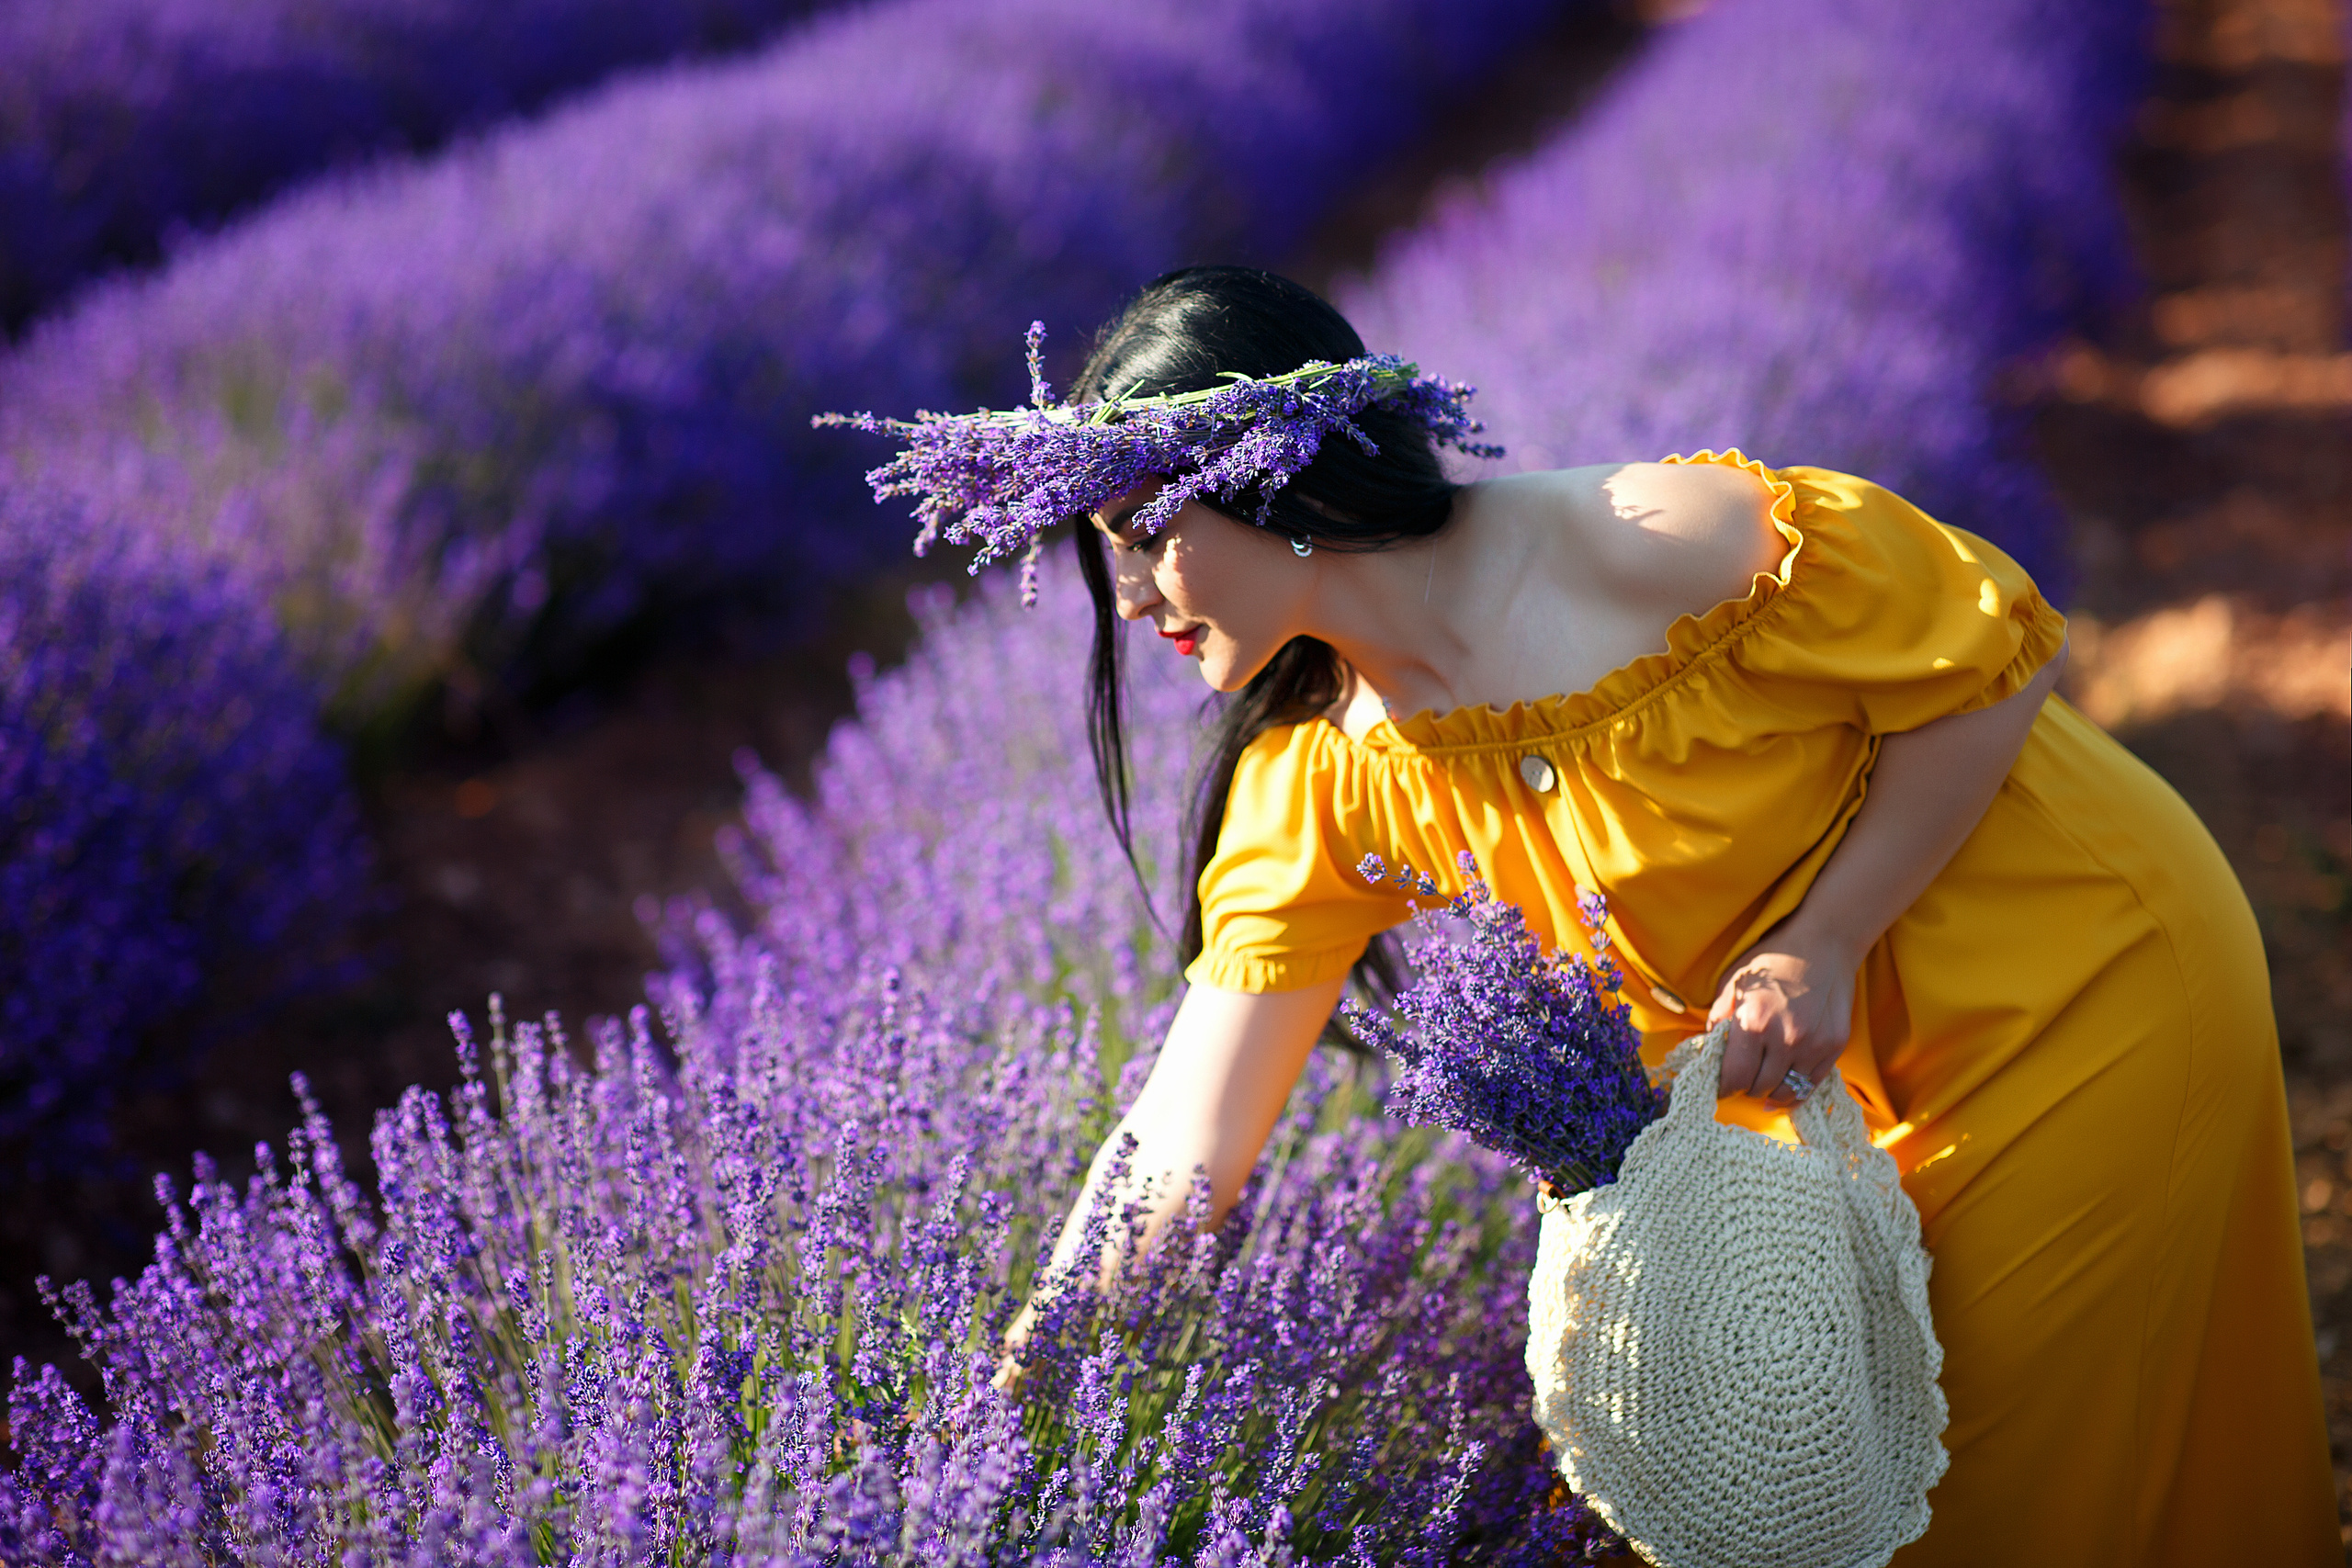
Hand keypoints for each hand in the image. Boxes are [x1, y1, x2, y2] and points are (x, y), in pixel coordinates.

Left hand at [1706, 929, 1856, 1105]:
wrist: (1824, 942)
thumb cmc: (1773, 959)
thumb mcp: (1734, 982)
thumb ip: (1719, 1019)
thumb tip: (1708, 1050)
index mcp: (1754, 1022)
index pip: (1733, 1078)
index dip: (1722, 1086)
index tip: (1718, 1085)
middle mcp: (1785, 1038)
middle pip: (1758, 1089)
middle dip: (1743, 1087)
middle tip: (1738, 1078)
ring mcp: (1814, 1045)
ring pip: (1786, 1092)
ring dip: (1769, 1092)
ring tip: (1760, 1082)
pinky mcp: (1835, 1046)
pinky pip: (1811, 1085)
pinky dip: (1795, 1091)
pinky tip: (1782, 1086)